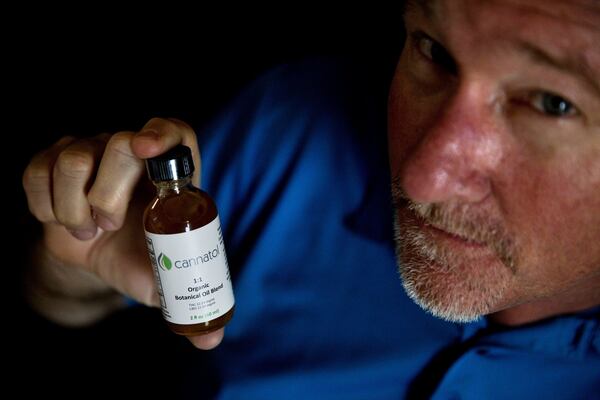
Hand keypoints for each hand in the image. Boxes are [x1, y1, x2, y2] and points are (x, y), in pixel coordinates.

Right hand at [23, 117, 222, 349]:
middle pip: (120, 144)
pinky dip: (46, 205)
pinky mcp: (52, 162)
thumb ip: (188, 301)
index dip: (163, 134)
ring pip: (74, 158)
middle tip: (110, 227)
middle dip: (110, 195)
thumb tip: (208, 342)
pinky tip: (62, 220)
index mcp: (170, 173)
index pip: (174, 132)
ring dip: (75, 206)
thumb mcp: (165, 280)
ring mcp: (91, 151)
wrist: (100, 259)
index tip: (148, 150)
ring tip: (88, 229)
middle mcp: (131, 151)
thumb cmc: (142, 259)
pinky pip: (38, 171)